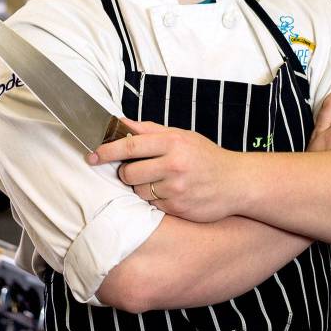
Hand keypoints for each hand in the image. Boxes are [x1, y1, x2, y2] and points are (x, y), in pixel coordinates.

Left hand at [86, 121, 237, 222]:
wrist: (238, 183)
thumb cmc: (207, 157)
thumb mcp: (182, 136)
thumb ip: (150, 130)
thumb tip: (121, 121)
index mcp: (174, 142)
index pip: (130, 145)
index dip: (107, 150)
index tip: (92, 155)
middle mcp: (174, 165)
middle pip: (129, 173)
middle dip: (126, 173)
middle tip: (137, 170)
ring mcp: (176, 189)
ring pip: (138, 191)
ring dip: (142, 188)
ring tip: (159, 182)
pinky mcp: (178, 208)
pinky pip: (152, 206)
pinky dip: (156, 200)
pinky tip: (170, 193)